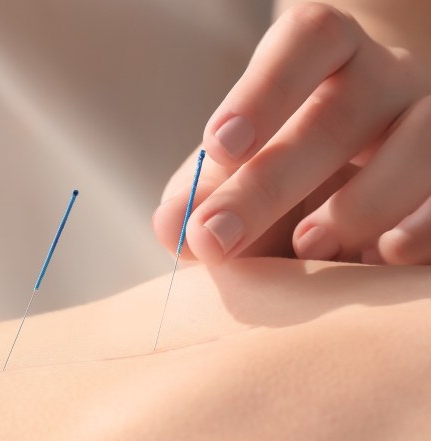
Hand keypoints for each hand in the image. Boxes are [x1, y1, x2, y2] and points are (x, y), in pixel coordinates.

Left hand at [154, 3, 430, 264]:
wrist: (355, 177)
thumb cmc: (281, 166)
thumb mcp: (232, 173)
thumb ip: (199, 196)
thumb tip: (173, 227)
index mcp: (326, 54)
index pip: (308, 39)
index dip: (264, 89)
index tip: (219, 145)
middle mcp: (386, 76)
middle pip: (342, 111)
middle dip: (274, 180)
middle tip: (219, 236)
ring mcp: (430, 121)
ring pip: (421, 145)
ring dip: (360, 204)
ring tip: (307, 247)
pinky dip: (420, 230)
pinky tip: (376, 263)